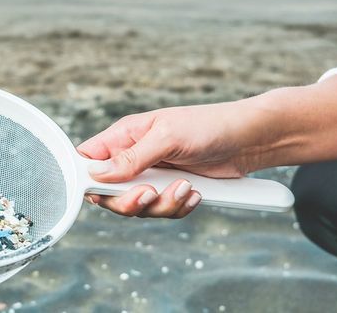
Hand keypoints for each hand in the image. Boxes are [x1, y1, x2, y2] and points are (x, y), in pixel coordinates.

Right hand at [77, 102, 257, 217]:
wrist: (249, 140)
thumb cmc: (208, 126)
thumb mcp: (166, 137)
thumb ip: (131, 158)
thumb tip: (96, 173)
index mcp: (124, 137)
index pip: (88, 160)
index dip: (86, 179)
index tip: (99, 191)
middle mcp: (134, 158)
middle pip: (108, 193)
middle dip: (128, 201)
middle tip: (149, 194)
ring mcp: (153, 176)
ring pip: (137, 207)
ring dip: (161, 205)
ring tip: (185, 188)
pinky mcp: (171, 191)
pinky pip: (162, 211)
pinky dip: (178, 207)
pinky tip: (194, 194)